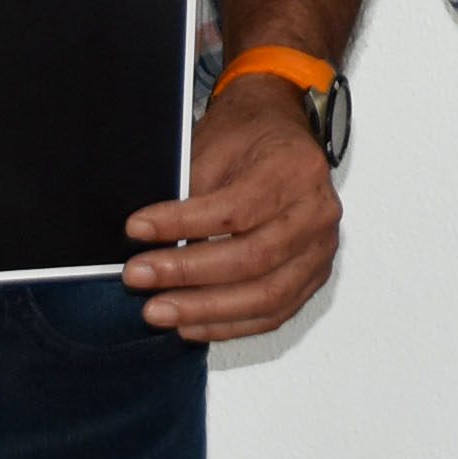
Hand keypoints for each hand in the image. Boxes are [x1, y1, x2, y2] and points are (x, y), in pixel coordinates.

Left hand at [124, 72, 341, 342]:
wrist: (281, 134)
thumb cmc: (248, 137)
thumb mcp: (214, 146)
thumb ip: (191, 193)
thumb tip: (153, 242)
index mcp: (297, 169)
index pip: (236, 210)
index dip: (182, 224)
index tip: (137, 229)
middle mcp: (318, 212)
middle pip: (252, 258)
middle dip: (187, 273)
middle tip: (138, 276)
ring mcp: (321, 249)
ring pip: (266, 296)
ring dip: (205, 310)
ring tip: (158, 311)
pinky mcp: (313, 276)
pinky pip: (273, 313)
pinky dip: (228, 325)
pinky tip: (190, 324)